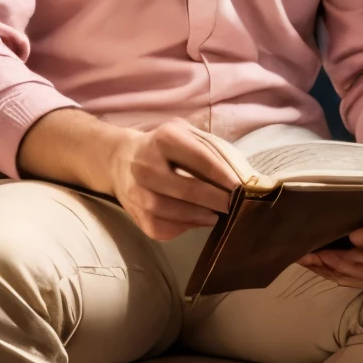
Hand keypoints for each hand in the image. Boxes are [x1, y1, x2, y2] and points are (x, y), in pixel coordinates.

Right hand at [105, 119, 240, 240]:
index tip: (243, 186)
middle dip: (219, 200)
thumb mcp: (184, 134)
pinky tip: (199, 219)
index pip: (200, 159)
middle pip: (189, 190)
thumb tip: (242, 176)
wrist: (120, 160)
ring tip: (220, 214)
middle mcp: (146, 166)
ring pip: (176, 212)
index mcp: (163, 139)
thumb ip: (211, 149)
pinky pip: (166, 228)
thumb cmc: (163, 147)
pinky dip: (187, 226)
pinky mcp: (136, 215)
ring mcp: (138, 193)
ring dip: (204, 216)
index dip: (224, 175)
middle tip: (239, 205)